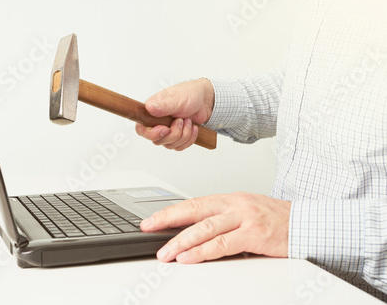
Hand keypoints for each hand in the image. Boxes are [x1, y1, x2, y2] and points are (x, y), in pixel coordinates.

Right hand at [135, 78, 213, 150]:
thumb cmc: (189, 94)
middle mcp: (157, 123)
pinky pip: (179, 147)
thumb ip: (163, 106)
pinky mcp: (177, 137)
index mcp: (151, 112)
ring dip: (183, 135)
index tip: (165, 129)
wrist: (205, 100)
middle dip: (174, 133)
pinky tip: (193, 127)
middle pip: (157, 141)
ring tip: (188, 121)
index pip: (141, 130)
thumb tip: (149, 108)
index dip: (151, 134)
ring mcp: (167, 131)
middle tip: (181, 120)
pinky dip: (189, 139)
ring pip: (170, 145)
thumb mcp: (176, 99)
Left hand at [140, 192, 290, 262]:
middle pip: (194, 210)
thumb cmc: (277, 219)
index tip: (152, 220)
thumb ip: (223, 219)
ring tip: (165, 252)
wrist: (308, 223)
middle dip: (168, 220)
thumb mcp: (246, 212)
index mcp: (230, 198)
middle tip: (148, 229)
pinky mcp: (255, 234)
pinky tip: (189, 257)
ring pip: (205, 227)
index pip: (194, 203)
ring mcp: (245, 217)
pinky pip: (223, 244)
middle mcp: (235, 204)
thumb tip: (196, 231)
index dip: (171, 212)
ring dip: (181, 241)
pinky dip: (203, 251)